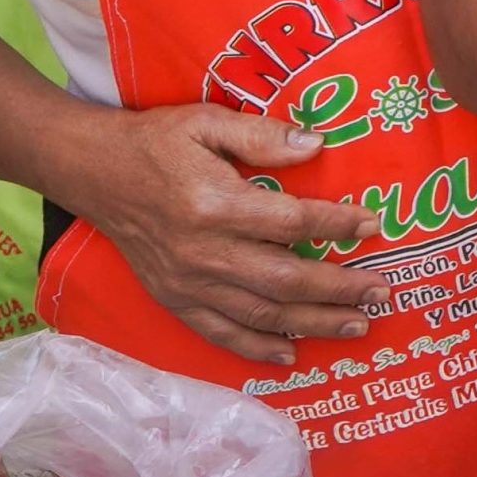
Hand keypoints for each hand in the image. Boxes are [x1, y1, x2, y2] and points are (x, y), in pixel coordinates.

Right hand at [55, 102, 393, 366]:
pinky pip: (220, 334)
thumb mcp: (207, 121)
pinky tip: (291, 356)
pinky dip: (257, 349)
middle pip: (283, 280)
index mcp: (214, 204)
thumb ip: (262, 135)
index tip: (372, 224)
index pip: (290, 223)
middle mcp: (202, 252)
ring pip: (260, 314)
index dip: (335, 225)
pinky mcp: (173, 300)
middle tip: (382, 293)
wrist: (94, 172)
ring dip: (313, 324)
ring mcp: (187, 283)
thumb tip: (317, 145)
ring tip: (358, 325)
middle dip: (339, 290)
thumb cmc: (156, 141)